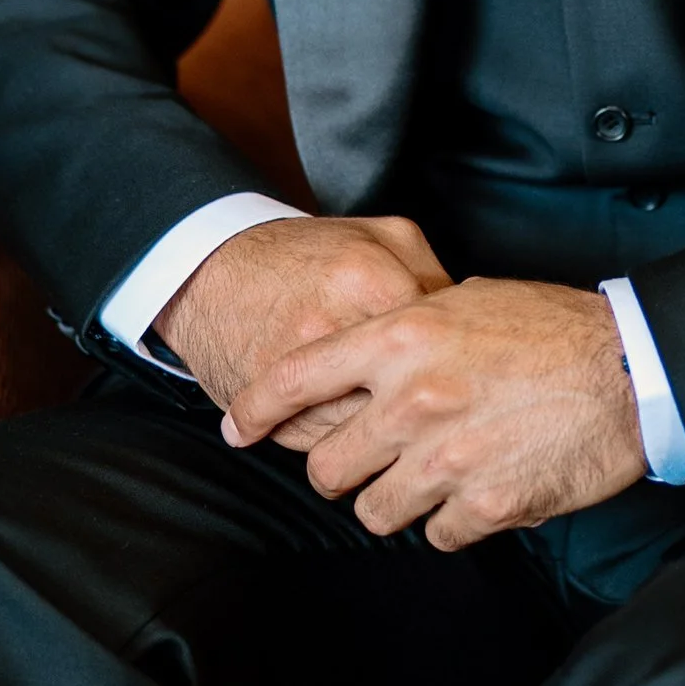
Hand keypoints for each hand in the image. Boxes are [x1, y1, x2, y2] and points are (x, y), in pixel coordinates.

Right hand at [156, 213, 448, 433]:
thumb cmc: (306, 255)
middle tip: (441, 410)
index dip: (460, 365)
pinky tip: (352, 424)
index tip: (464, 371)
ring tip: (401, 426)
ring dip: (391, 440)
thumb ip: (434, 275)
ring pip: (371, 435)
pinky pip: (329, 448)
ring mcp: (301, 377)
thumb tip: (474, 331)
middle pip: (411, 399)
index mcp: (373, 282)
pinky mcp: (273, 413)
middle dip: (431, 412)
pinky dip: (347, 445)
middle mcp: (336, 332)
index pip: (445, 346)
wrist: (210, 270)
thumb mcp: (382, 237)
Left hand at [221, 276, 644, 550]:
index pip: (295, 378)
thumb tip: (363, 357)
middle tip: (368, 463)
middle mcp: (412, 398)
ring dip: (396, 502)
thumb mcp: (466, 302)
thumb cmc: (553, 328)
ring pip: (376, 512)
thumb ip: (406, 332)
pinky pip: (438, 535)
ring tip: (430, 478)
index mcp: (401, 337)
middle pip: (327, 467)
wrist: (631, 368)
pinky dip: (452, 522)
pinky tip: (477, 491)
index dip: (256, 410)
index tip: (240, 428)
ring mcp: (448, 456)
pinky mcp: (487, 503)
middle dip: (341, 471)